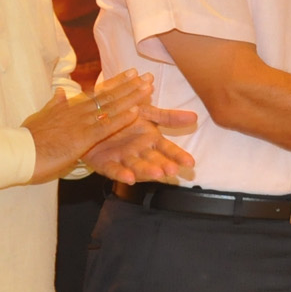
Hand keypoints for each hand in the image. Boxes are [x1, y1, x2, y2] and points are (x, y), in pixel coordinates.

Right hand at [26, 70, 149, 182]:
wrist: (19, 151)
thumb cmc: (28, 138)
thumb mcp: (41, 117)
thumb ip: (53, 105)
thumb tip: (59, 92)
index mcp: (70, 107)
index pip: (99, 92)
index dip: (117, 82)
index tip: (132, 72)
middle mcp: (78, 111)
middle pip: (109, 96)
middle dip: (130, 86)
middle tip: (148, 76)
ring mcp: (81, 123)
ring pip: (111, 107)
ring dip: (131, 97)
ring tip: (148, 87)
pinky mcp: (82, 138)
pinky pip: (105, 126)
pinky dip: (121, 118)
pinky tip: (136, 111)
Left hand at [83, 103, 199, 184]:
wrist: (96, 113)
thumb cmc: (123, 114)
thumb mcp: (148, 113)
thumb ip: (169, 117)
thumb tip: (195, 116)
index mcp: (150, 141)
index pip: (168, 150)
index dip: (178, 156)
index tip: (190, 163)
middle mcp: (139, 152)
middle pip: (154, 160)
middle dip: (163, 166)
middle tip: (173, 171)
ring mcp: (122, 158)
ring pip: (136, 166)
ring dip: (147, 171)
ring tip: (157, 174)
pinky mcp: (105, 163)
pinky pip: (113, 170)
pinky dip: (121, 174)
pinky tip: (129, 178)